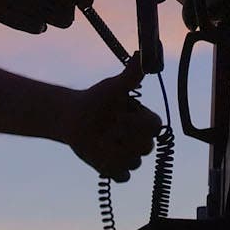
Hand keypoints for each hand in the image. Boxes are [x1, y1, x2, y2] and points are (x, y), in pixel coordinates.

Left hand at [61, 60, 163, 181]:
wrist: (75, 117)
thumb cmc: (96, 100)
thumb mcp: (113, 86)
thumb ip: (130, 73)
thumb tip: (141, 53)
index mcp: (145, 121)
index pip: (155, 127)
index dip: (136, 123)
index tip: (118, 114)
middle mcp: (141, 140)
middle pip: (145, 148)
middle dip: (123, 137)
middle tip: (106, 127)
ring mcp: (129, 156)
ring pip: (133, 162)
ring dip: (114, 152)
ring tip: (99, 140)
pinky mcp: (116, 169)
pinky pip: (122, 176)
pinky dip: (110, 168)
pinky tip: (98, 154)